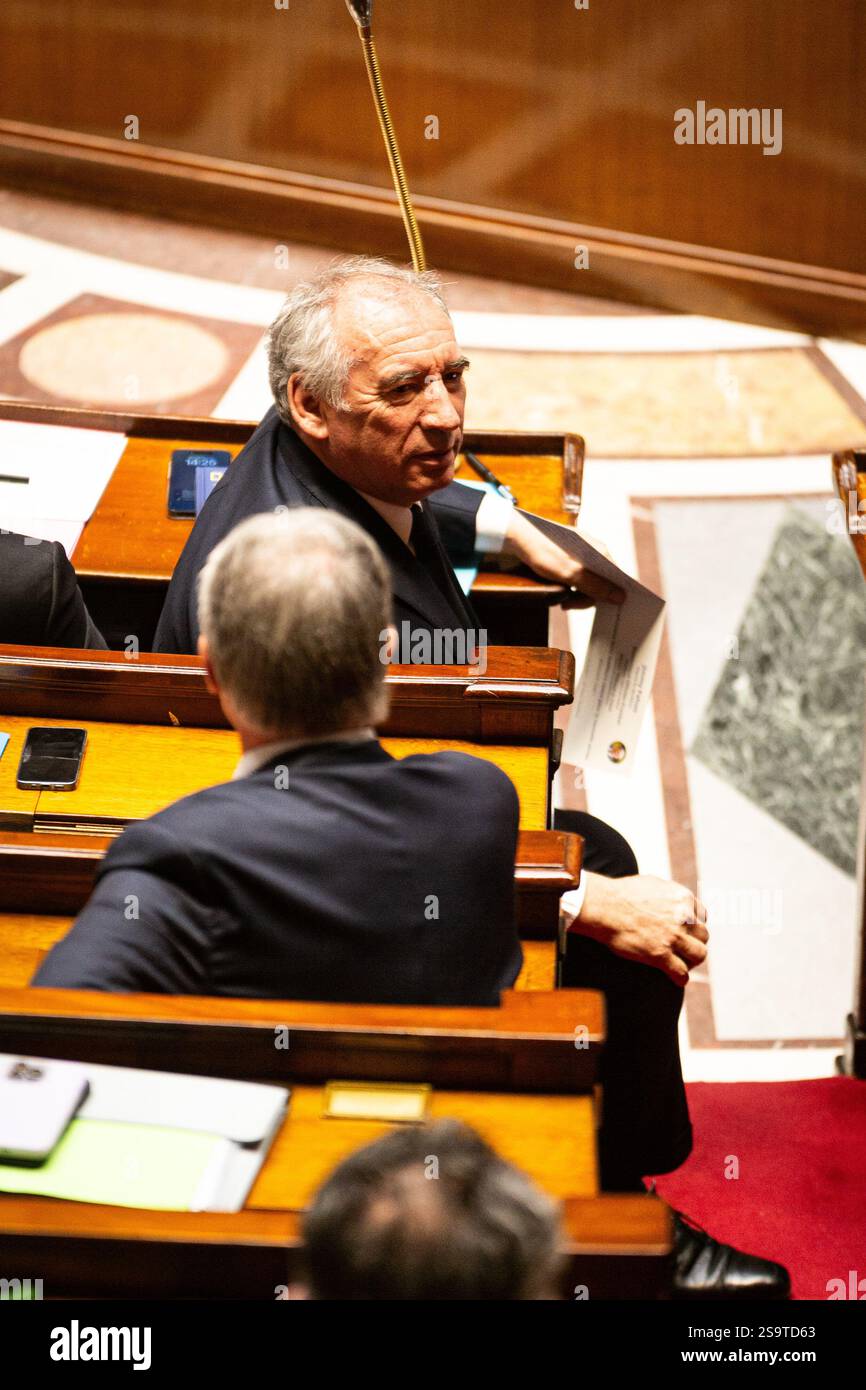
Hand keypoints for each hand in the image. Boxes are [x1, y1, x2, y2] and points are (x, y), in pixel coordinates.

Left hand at [503, 510, 624, 606]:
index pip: (614, 578)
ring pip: (587, 580)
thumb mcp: (569, 573)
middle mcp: (593, 550)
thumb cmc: (543, 551)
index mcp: (599, 551)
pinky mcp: (569, 556)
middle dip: (585, 597)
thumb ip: (594, 585)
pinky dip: (569, 586)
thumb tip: (620, 597)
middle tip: (567, 605)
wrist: (517, 535)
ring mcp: (581, 553)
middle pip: (600, 581)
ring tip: (561, 600)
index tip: (595, 608)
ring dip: (576, 594)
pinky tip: (559, 590)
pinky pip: (577, 575)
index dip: (608, 595)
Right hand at [574, 872, 708, 985]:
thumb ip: (669, 896)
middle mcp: (683, 917)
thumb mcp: (653, 885)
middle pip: (703, 936)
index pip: (702, 916)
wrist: (605, 906)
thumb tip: (673, 902)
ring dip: (691, 960)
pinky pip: (681, 972)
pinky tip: (675, 979)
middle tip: (684, 949)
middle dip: (694, 942)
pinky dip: (680, 978)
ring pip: (699, 954)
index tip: (686, 932)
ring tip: (682, 964)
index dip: (694, 926)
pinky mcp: (661, 954)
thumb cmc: (623, 894)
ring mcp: (673, 937)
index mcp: (682, 898)